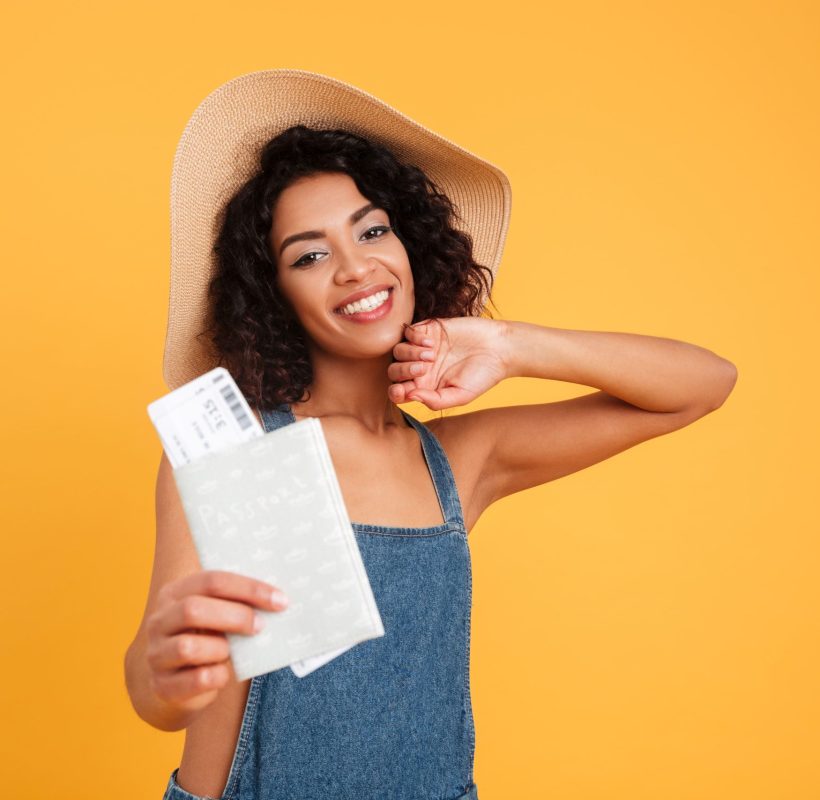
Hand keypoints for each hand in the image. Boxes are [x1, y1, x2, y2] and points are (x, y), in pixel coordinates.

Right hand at [144, 571, 288, 713]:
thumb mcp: (215, 616)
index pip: (211, 581)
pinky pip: (197, 679)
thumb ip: (234, 603)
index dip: (248, 588)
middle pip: (193, 609)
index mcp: (173, 594)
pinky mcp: (163, 686)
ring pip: (189, 647)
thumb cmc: (207, 639)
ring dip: (221, 649)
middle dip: (236, 616)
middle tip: (262, 625)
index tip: (279, 600)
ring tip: (232, 652)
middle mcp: (158, 621)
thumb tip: (278, 600)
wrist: (178, 683)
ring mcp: (156, 655)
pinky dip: (218, 675)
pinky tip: (223, 673)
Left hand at [387, 317, 508, 409]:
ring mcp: (423, 348)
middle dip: (403, 371)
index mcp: (425, 387)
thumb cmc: (483, 376)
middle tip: (424, 369)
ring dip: (410, 354)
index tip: (404, 390)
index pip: (398, 391)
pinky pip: (408, 332)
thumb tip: (410, 396)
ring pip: (398, 350)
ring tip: (432, 355)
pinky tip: (433, 343)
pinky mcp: (428, 330)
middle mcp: (421, 368)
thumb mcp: (461, 396)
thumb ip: (435, 401)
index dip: (395, 392)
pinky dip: (415, 338)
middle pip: (394, 370)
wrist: (499, 349)